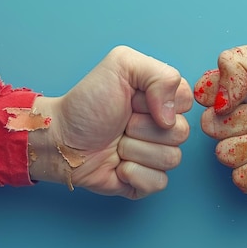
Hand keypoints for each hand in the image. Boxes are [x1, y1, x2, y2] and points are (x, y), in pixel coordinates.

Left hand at [29, 46, 191, 198]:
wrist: (60, 138)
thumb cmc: (87, 103)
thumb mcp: (122, 65)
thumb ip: (159, 74)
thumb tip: (171, 115)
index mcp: (163, 99)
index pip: (187, 101)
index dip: (159, 102)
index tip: (133, 101)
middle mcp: (164, 127)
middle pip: (181, 133)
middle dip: (143, 128)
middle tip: (121, 123)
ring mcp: (156, 156)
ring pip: (171, 159)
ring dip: (136, 150)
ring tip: (116, 144)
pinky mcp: (146, 181)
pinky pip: (159, 182)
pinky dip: (134, 174)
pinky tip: (117, 165)